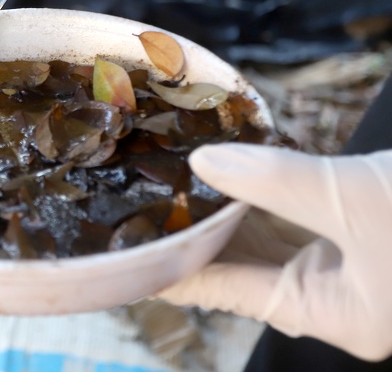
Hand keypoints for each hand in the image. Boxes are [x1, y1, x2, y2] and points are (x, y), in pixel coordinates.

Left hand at [158, 143, 391, 361]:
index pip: (229, 293)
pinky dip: (256, 198)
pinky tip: (222, 173)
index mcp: (333, 316)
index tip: (125, 251)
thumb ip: (276, 181)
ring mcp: (342, 268)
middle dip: (196, 233)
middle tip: (140, 201)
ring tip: (168, 184)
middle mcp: (333, 299)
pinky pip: (289, 219)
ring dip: (222, 211)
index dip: (175, 269)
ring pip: (263, 241)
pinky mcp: (350, 234)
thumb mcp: (354, 197)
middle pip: (241, 268)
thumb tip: (201, 163)